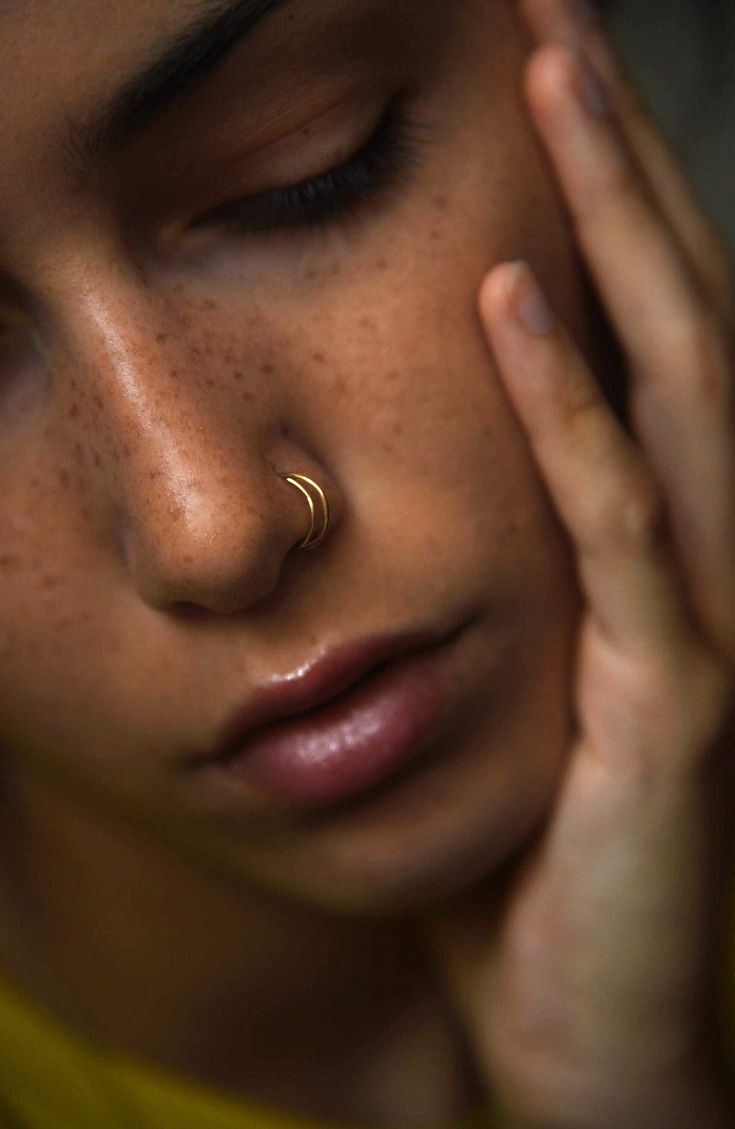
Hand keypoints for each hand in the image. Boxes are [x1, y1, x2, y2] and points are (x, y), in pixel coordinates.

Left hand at [425, 2, 734, 1126]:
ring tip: (555, 82)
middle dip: (623, 163)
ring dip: (617, 225)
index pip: (651, 344)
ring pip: (677, 383)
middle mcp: (720, 556)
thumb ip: (508, 571)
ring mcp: (714, 622)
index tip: (546, 94)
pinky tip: (512, 301)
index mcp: (676, 548)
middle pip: (680, 316)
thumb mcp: (519, 685)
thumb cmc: (546, 858)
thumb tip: (441, 471)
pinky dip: (567, 408)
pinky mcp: (678, 701)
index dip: (611, 208)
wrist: (597, 1025)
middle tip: (558, 24)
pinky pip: (620, 527)